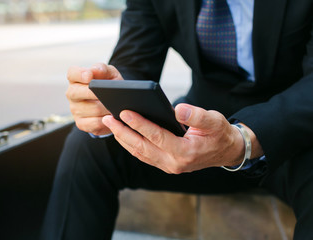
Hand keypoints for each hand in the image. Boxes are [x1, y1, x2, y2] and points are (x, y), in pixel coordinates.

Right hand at [66, 63, 122, 134]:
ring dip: (105, 108)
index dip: (80, 74)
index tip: (89, 76)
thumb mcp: (110, 74)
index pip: (72, 73)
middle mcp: (72, 93)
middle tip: (110, 96)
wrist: (113, 104)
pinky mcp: (81, 123)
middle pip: (77, 93)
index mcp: (76, 78)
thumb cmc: (109, 85)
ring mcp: (75, 109)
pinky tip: (112, 117)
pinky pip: (93, 123)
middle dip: (95, 94)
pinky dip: (105, 121)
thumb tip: (95, 71)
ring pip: (91, 109)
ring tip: (116, 106)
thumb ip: (102, 69)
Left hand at [102, 103, 261, 173]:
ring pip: (140, 153)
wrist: (226, 151)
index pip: (156, 137)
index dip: (139, 124)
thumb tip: (177, 109)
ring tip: (110, 125)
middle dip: (122, 132)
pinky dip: (131, 145)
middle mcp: (174, 163)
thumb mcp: (214, 121)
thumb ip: (196, 116)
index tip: (124, 112)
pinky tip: (123, 134)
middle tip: (107, 118)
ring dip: (123, 139)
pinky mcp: (165, 165)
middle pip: (142, 147)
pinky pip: (144, 155)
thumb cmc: (220, 133)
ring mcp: (168, 166)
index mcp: (185, 152)